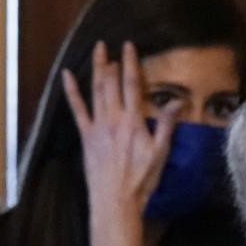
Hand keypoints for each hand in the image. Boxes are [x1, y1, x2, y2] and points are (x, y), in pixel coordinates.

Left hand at [62, 41, 182, 245]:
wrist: (115, 201)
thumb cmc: (142, 180)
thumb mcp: (161, 153)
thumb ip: (167, 125)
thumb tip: (178, 102)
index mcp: (133, 122)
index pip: (132, 86)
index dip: (130, 64)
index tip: (128, 47)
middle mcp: (113, 119)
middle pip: (111, 84)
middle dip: (110, 62)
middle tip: (109, 45)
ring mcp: (97, 126)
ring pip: (96, 92)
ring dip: (96, 70)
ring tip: (97, 53)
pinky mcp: (86, 136)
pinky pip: (77, 109)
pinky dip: (71, 91)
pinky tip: (67, 76)